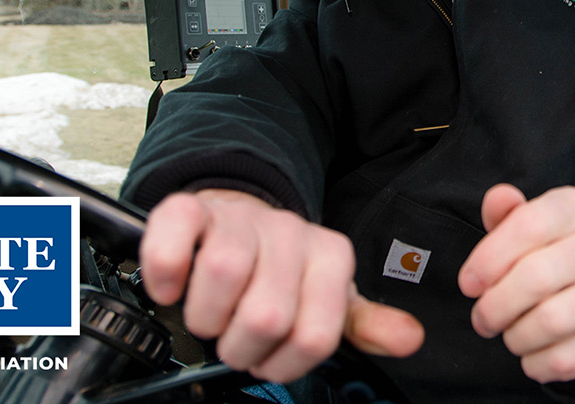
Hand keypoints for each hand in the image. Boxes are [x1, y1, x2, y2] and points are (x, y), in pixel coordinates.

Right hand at [137, 189, 424, 382]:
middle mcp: (290, 233)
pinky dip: (166, 273)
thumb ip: (365, 325)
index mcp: (330, 257)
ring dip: (205, 317)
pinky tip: (172, 288)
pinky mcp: (191, 210)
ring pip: (224, 274)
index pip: (314, 337)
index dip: (282, 363)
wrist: (236, 220)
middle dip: (241, 347)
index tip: (267, 356)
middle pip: (266, 315)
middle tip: (235, 339)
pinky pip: (174, 239)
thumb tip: (408, 338)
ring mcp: (241, 219)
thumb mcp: (328, 300)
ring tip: (209, 315)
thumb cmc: (282, 272)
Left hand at [458, 184, 574, 383]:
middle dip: (496, 306)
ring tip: (510, 336)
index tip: (468, 284)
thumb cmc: (547, 254)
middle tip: (482, 320)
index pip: (529, 224)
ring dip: (517, 338)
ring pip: (553, 321)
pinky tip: (532, 357)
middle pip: (537, 277)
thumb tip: (498, 197)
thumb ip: (506, 214)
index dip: (489, 259)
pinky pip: (569, 357)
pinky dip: (538, 364)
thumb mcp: (524, 228)